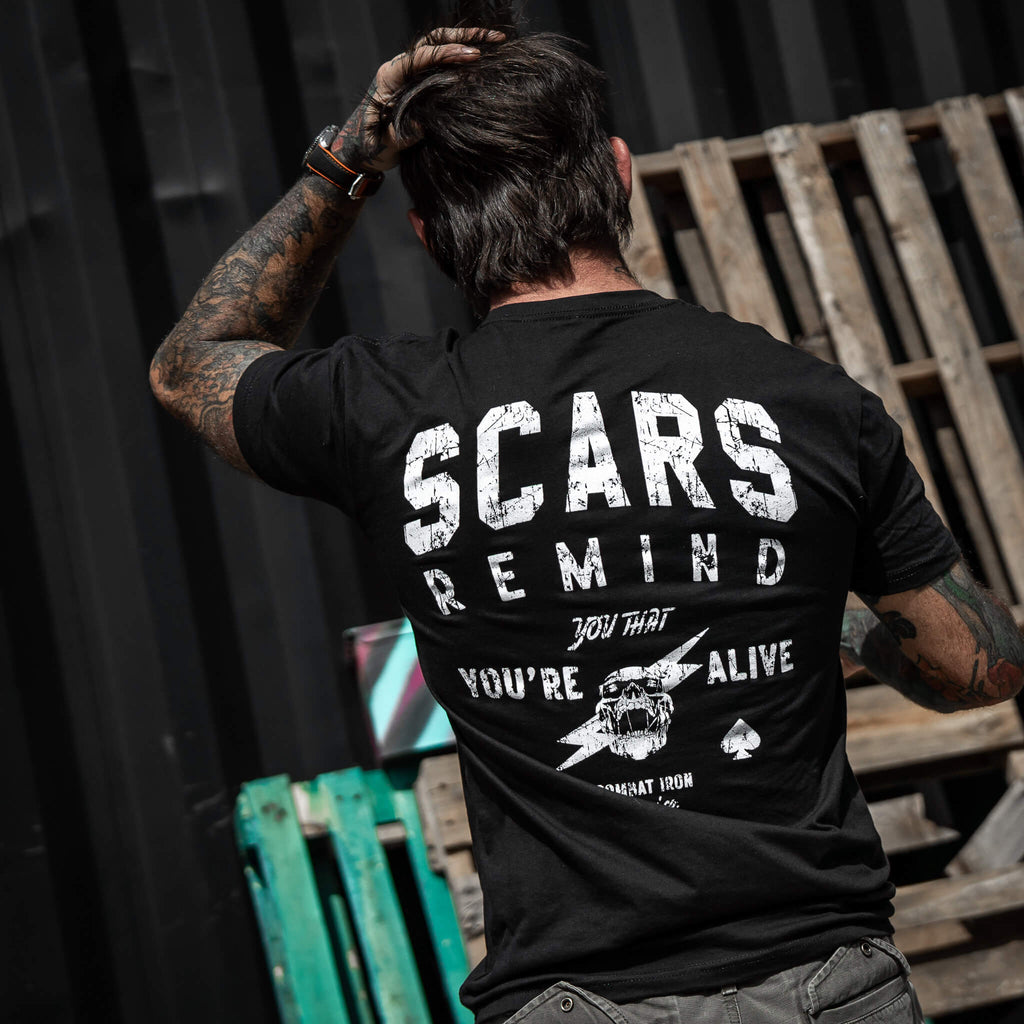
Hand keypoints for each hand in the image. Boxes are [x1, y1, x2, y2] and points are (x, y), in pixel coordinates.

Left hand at [334, 28, 504, 173]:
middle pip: (434, 40)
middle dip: (464, 37)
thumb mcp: (385, 144)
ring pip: (440, 45)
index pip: (422, 56)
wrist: (363, 149)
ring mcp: (411, 72)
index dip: (448, 54)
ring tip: (498, 40)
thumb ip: (402, 134)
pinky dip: (463, 56)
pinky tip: (487, 58)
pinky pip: (443, 62)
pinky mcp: (420, 80)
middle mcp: (401, 67)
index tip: (473, 56)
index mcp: (390, 76)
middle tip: (494, 38)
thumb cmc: (371, 146)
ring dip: (468, 41)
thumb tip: (425, 124)